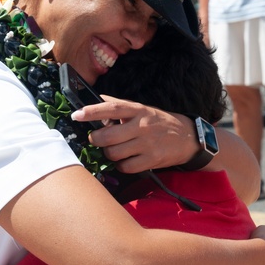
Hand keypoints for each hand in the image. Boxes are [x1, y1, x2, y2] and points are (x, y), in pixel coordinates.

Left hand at [75, 97, 198, 173]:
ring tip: (114, 149)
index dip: (92, 111)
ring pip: (114, 153)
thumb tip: (96, 98)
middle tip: (96, 139)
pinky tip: (125, 160)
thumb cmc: (158, 122)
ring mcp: (147, 144)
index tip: (77, 114)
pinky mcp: (152, 160)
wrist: (187, 137)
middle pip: (108, 136)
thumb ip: (119, 105)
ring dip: (108, 153)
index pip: (112, 108)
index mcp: (137, 110)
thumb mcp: (141, 109)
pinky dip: (121, 165)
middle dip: (96, 140)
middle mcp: (142, 126)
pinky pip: (126, 167)